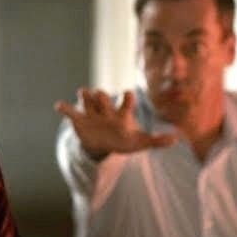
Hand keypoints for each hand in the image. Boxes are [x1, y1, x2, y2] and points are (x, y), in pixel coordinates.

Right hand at [53, 88, 176, 158]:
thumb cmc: (124, 140)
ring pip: (87, 100)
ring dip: (85, 95)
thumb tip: (177, 139)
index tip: (128, 94)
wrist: (104, 144)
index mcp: (121, 114)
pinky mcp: (80, 120)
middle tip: (100, 95)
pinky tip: (59, 105)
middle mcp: (106, 110)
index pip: (125, 103)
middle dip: (102, 97)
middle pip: (103, 98)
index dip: (127, 99)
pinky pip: (71, 112)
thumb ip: (157, 140)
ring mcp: (92, 114)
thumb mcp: (140, 142)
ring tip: (83, 92)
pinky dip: (65, 108)